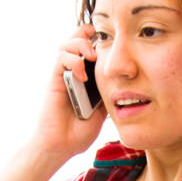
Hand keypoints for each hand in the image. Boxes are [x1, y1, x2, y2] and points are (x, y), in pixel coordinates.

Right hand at [32, 21, 107, 159]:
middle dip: (87, 34)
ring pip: (66, 44)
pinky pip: (60, 59)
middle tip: (101, 42)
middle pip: (76, 39)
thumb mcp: (103, 111)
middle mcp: (73, 72)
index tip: (112, 41)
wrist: (62, 145)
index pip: (89, 47)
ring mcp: (63, 75)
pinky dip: (73, 61)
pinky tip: (82, 74)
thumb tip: (127, 83)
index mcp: (85, 77)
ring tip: (92, 56)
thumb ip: (109, 94)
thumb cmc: (79, 132)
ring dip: (80, 44)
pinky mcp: (54, 80)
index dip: (98, 39)